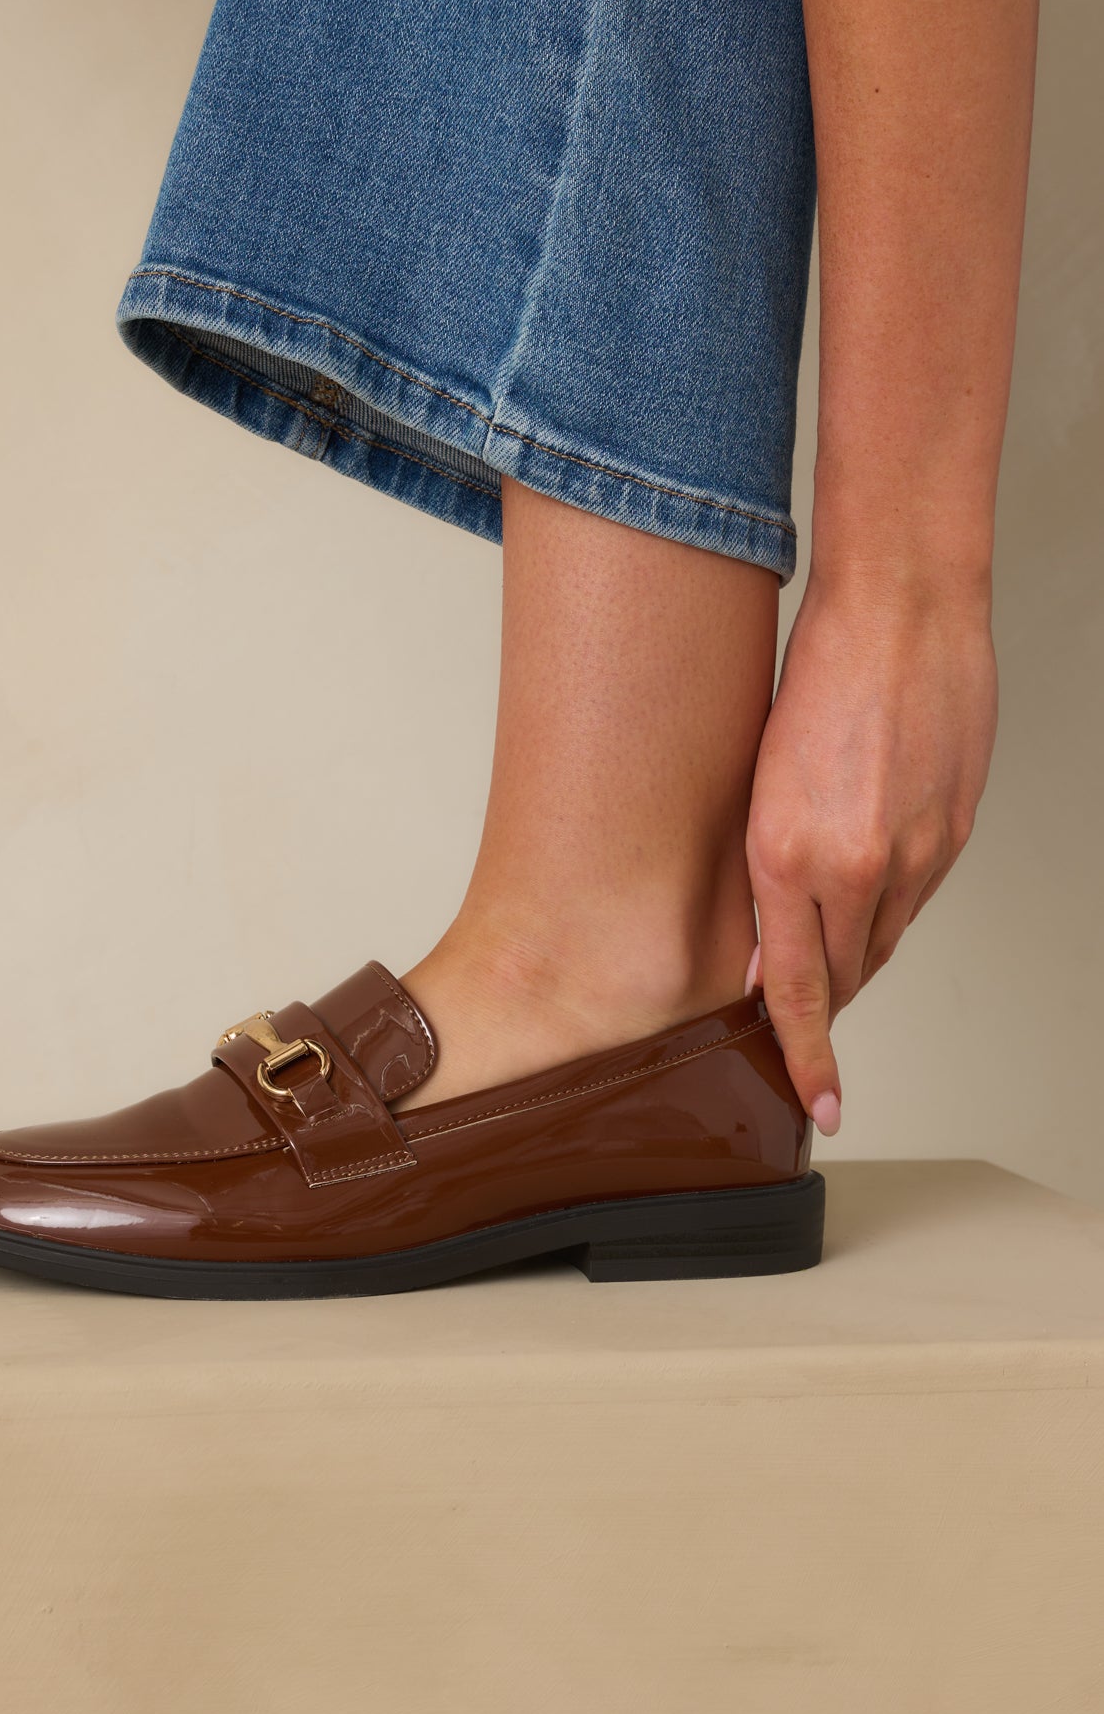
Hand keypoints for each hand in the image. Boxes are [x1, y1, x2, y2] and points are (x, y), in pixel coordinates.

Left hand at [744, 572, 997, 1133]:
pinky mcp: (953, 833)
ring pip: (882, 941)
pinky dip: (889, 909)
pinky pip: (916, 899)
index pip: (793, 988)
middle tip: (801, 1022)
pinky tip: (870, 892)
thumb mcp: (760, 780)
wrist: (903, 611)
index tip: (819, 1102)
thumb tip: (765, 943)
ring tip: (830, 950)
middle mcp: (856, 865)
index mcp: (787, 853)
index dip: (806, 1053)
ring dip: (854, 956)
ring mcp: (915, 852)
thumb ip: (767, 869)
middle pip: (841, 975)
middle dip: (821, 1002)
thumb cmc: (819, 674)